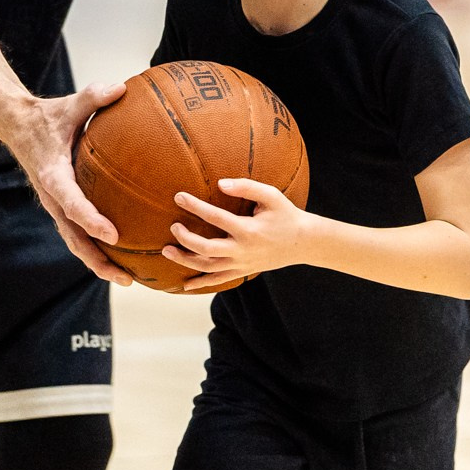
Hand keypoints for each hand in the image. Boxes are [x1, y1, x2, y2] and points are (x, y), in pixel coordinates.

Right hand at [12, 82, 133, 285]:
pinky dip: (96, 248)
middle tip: (124, 276)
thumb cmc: (47, 117)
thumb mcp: (68, 105)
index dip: (91, 220)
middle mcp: (53, 197)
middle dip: (98, 259)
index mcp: (53, 175)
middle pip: (74, 237)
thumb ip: (93, 97)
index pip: (72, 203)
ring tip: (126, 279)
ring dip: (98, 262)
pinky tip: (123, 256)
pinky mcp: (62, 207)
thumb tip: (121, 88)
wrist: (18, 127)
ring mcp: (56, 205)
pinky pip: (79, 233)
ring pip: (76, 241)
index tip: (113, 234)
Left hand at [164, 177, 314, 292]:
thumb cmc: (286, 214)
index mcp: (248, 229)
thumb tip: (220, 183)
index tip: (179, 196)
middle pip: (206, 248)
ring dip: (186, 261)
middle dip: (185, 238)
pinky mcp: (242, 272)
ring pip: (208, 267)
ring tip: (166, 251)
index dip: (195, 206)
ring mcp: (241, 264)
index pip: (215, 217)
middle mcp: (242, 249)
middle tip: (173, 226)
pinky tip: (184, 285)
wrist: (303, 243)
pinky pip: (218, 281)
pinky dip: (201, 283)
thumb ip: (246, 186)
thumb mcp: (271, 196)